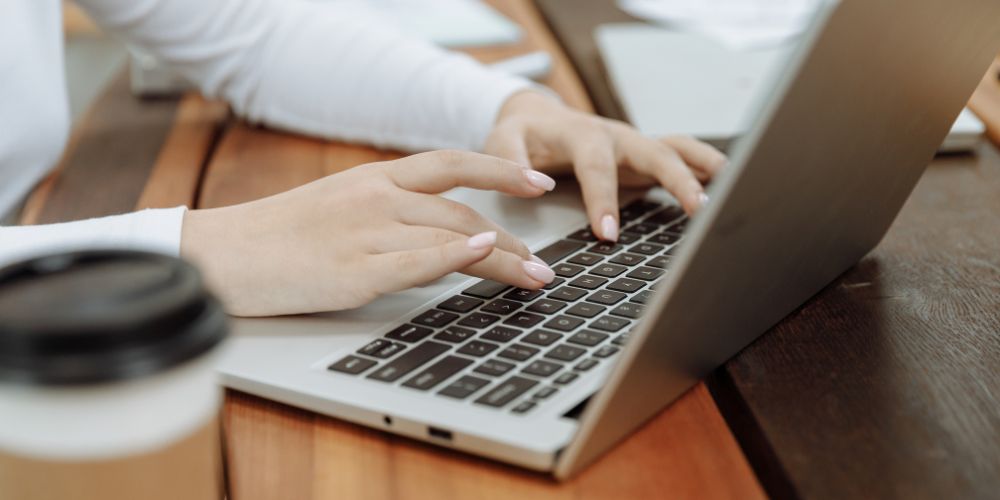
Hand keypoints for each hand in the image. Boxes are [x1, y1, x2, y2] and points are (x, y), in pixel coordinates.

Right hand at [180, 151, 558, 316]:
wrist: (223, 255)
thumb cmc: (279, 234)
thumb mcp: (338, 204)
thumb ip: (388, 207)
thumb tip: (439, 227)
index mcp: (374, 178)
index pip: (451, 164)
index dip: (500, 171)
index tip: (537, 183)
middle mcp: (376, 198)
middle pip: (464, 210)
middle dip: (514, 238)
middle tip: (544, 262)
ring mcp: (367, 233)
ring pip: (453, 237)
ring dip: (504, 259)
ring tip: (535, 277)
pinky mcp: (354, 272)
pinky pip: (417, 260)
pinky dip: (456, 255)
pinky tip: (486, 254)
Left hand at [486, 91, 726, 240]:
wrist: (537, 117)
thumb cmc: (522, 133)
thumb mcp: (502, 140)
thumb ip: (510, 159)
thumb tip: (534, 185)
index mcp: (581, 134)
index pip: (596, 167)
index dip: (603, 199)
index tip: (607, 234)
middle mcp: (616, 136)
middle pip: (654, 152)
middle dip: (677, 179)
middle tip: (697, 209)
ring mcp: (635, 145)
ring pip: (676, 149)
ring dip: (703, 167)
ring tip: (732, 187)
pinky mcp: (645, 156)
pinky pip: (680, 156)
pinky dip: (704, 167)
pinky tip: (727, 186)